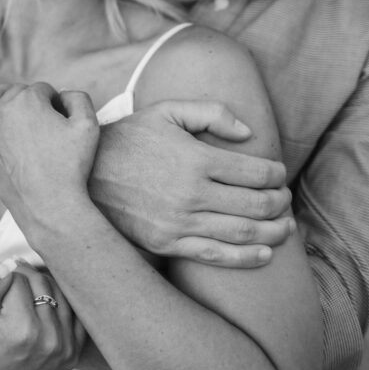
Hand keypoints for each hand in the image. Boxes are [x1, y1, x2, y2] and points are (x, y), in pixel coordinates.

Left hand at [0, 81, 99, 224]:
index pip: (44, 90)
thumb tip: (61, 94)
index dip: (57, 106)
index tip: (63, 126)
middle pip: (19, 92)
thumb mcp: (88, 125)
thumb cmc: (70, 166)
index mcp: (29, 98)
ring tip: (23, 114)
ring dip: (9, 101)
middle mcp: (3, 108)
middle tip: (49, 130)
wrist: (49, 205)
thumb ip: (77, 97)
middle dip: (34, 103)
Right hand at [0, 262, 85, 369]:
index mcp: (23, 332)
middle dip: (22, 276)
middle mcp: (50, 340)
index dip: (2, 276)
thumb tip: (6, 265)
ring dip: (40, 286)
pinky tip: (41, 306)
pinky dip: (59, 303)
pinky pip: (74, 314)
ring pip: (59, 293)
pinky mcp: (72, 353)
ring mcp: (65, 348)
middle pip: (42, 281)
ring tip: (20, 294)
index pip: (18, 279)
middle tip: (6, 282)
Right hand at [90, 100, 294, 267]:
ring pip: (243, 232)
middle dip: (280, 202)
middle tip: (285, 200)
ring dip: (274, 231)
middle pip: (256, 204)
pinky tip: (265, 254)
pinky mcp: (166, 243)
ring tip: (285, 227)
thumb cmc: (128, 139)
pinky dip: (247, 258)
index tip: (279, 173)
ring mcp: (179, 222)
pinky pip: (215, 255)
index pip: (256, 171)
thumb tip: (248, 134)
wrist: (82, 175)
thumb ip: (210, 113)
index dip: (276, 174)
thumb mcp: (165, 111)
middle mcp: (191, 193)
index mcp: (195, 158)